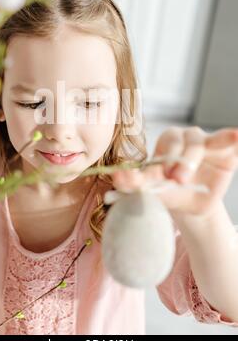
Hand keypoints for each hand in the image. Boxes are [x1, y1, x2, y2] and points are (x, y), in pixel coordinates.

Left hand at [111, 126, 237, 216]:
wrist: (193, 205)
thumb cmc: (170, 192)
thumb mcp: (154, 190)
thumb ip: (136, 184)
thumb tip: (116, 178)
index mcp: (167, 143)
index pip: (164, 147)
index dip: (163, 160)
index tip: (161, 175)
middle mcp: (186, 138)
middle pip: (184, 144)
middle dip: (181, 161)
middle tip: (178, 179)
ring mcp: (206, 143)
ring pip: (203, 143)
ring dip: (199, 155)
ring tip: (198, 168)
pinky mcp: (226, 150)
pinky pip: (228, 141)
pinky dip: (231, 138)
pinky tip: (236, 135)